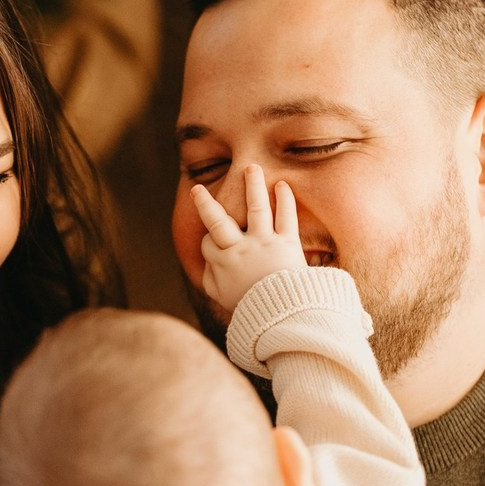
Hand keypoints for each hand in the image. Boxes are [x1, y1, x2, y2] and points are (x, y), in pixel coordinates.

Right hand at [191, 166, 307, 312]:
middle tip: (198, 189)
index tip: (215, 246)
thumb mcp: (223, 298)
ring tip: (252, 168)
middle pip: (217, 220)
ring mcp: (263, 243)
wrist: (282, 317)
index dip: (209, 243)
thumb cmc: (253, 311)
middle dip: (205, 203)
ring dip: (252, 185)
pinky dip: (285, 200)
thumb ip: (212, 280)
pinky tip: (282, 185)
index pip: (208, 244)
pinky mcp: (287, 243)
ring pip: (255, 208)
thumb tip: (208, 266)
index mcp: (222, 263)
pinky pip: (286, 217)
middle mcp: (239, 249)